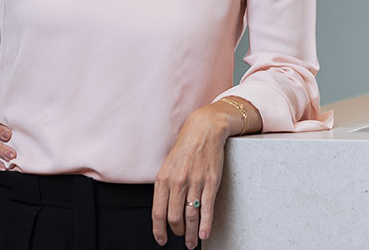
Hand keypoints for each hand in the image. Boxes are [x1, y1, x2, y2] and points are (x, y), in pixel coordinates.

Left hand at [152, 105, 230, 248]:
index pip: (158, 212)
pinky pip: (206, 208)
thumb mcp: (168, 165)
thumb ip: (165, 187)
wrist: (204, 130)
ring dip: (190, 234)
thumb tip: (164, 210)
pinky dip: (205, 224)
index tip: (161, 240)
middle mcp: (178, 182)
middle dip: (177, 232)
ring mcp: (195, 182)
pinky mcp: (210, 182)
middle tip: (180, 237)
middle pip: (174, 217)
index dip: (159, 230)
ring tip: (191, 242)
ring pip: (191, 216)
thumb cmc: (186, 147)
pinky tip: (203, 234)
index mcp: (163, 178)